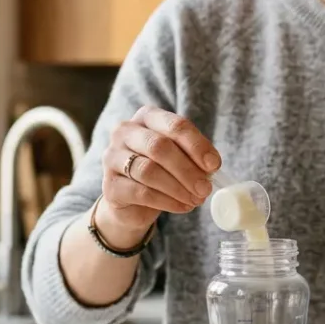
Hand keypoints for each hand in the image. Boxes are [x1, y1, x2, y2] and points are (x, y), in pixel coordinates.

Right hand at [99, 105, 220, 235]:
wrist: (133, 201)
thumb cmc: (162, 171)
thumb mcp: (181, 158)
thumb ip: (194, 158)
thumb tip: (210, 168)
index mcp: (147, 117)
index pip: (175, 125)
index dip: (197, 146)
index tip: (214, 165)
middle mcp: (125, 131)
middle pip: (159, 147)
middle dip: (187, 169)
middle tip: (205, 188)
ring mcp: (112, 157)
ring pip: (148, 171)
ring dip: (178, 188)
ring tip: (195, 200)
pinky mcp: (110, 186)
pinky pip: (141, 193)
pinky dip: (167, 201)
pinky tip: (182, 207)